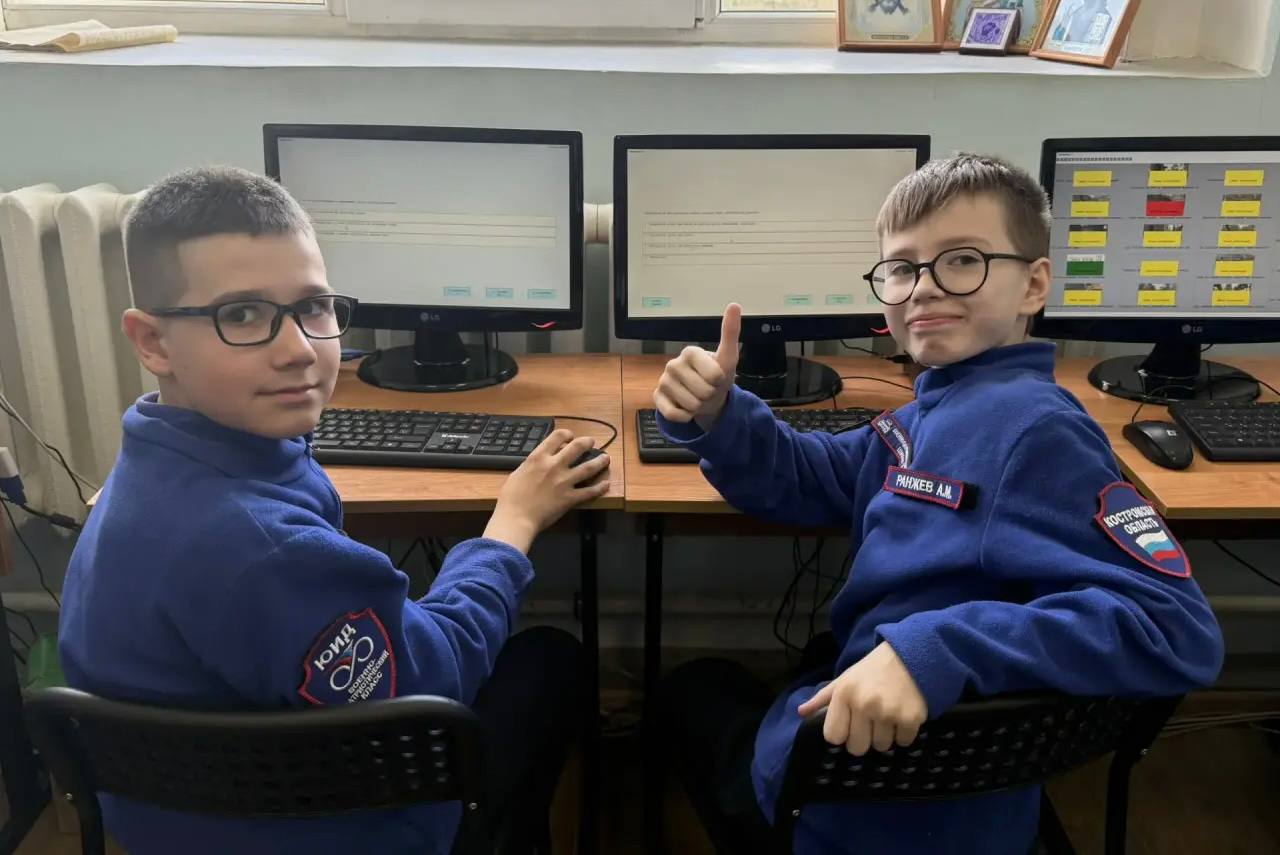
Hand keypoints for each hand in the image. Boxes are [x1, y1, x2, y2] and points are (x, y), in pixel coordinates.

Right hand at [484, 430, 609, 552]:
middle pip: (577, 447)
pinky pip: (590, 491)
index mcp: (538, 458)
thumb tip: (536, 464)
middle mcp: (554, 466)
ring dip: (599, 461)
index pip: (557, 437)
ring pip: (589, 467)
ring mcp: (564, 481)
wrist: (516, 518)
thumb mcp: (517, 474)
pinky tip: (606, 484)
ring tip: (605, 458)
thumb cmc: (511, 498)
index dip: (566, 434)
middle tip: (592, 442)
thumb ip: (530, 466)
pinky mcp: (570, 498)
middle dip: (587, 442)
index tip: (570, 437)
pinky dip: (600, 487)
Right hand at [653, 303, 740, 430]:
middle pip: (702, 392)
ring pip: (690, 404)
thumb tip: (734, 304)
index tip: (717, 376)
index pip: (714, 375)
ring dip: (698, 406)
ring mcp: (663, 381)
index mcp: (690, 351)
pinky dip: (685, 416)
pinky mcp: (657, 398)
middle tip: (707, 389)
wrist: (705, 399)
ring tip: (697, 397)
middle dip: (709, 395)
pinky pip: (675, 414)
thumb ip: (730, 333)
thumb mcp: (728, 358)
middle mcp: (673, 363)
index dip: (720, 381)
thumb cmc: (716, 377)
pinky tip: (686, 408)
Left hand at [796, 642, 926, 755]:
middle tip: (870, 723)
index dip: (842, 734)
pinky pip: (903, 742)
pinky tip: (902, 715)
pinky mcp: (911, 718)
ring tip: (887, 716)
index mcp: (844, 695)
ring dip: (884, 736)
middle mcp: (863, 705)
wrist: (909, 655)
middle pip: (857, 748)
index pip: (833, 737)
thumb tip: (801, 712)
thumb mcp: (844, 679)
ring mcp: (888, 713)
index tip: (850, 726)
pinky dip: (903, 733)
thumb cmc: (872, 670)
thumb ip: (822, 698)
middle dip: (863, 739)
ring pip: (881, 747)